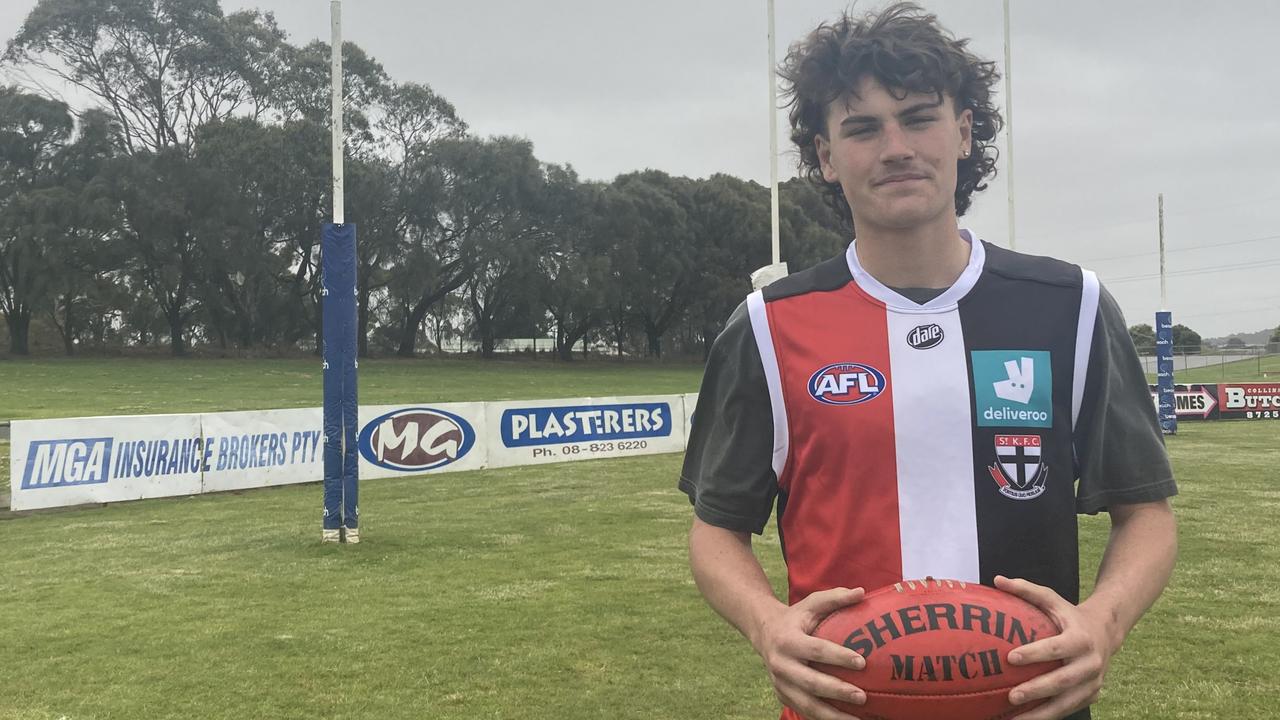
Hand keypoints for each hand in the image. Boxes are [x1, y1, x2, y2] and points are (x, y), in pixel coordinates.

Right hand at [752, 586, 867, 719]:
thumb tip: (862, 592)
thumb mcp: (811, 603)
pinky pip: (805, 712)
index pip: (816, 650)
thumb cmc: (797, 618)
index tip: (862, 662)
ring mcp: (780, 683)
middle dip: (837, 691)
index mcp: (788, 640)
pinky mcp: (783, 696)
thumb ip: (836, 597)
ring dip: (833, 716)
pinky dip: (825, 719)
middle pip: (811, 683)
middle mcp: (781, 664)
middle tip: (863, 696)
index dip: (838, 656)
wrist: (764, 632)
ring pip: (807, 705)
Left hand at [995, 575, 1115, 719]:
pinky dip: (1047, 717)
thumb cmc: (1070, 615)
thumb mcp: (1052, 599)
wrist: (1106, 632)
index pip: (1056, 648)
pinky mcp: (1091, 696)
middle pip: (1062, 681)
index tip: (1011, 657)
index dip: (1034, 653)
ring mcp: (1093, 683)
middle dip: (1037, 690)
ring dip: (1040, 714)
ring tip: (1013, 719)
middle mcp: (1091, 664)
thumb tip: (997, 580)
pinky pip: (1067, 709)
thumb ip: (1026, 590)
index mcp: (1080, 639)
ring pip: (1066, 704)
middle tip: (1011, 696)